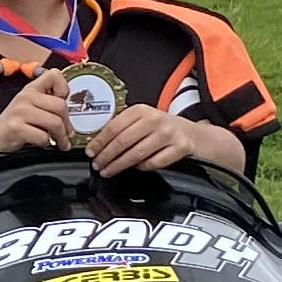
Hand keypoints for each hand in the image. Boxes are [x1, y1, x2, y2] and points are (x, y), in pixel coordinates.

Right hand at [0, 70, 76, 162]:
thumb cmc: (14, 124)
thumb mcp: (29, 107)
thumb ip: (47, 104)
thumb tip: (70, 114)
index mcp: (30, 89)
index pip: (54, 75)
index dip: (64, 88)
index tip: (63, 102)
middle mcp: (25, 97)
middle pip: (60, 106)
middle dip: (68, 124)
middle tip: (68, 134)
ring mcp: (19, 111)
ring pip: (55, 122)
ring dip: (61, 137)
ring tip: (60, 143)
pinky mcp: (16, 127)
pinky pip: (43, 136)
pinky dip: (46, 143)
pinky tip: (42, 143)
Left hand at [88, 103, 211, 176]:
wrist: (190, 133)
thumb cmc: (159, 128)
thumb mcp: (141, 120)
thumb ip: (122, 128)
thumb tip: (96, 144)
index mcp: (141, 110)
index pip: (114, 127)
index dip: (99, 142)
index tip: (91, 152)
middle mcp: (155, 120)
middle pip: (123, 142)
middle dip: (106, 156)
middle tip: (97, 165)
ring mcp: (168, 134)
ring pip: (136, 154)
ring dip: (118, 165)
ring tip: (108, 171)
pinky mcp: (180, 148)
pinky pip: (154, 163)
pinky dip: (142, 167)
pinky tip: (135, 168)